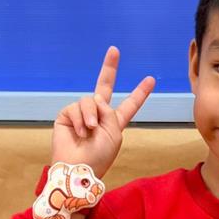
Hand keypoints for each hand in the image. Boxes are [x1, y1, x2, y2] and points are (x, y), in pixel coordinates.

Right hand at [51, 47, 154, 178]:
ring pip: (90, 99)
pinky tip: (80, 133)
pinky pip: (77, 107)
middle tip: (114, 50)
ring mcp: (82, 114)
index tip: (151, 79)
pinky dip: (80, 119)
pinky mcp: (67, 115)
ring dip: (91, 115)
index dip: (139, 93)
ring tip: (90, 131)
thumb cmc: (99, 156)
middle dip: (109, 68)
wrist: (79, 169)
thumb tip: (94, 101)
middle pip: (104, 86)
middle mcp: (98, 115)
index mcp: (114, 122)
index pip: (129, 104)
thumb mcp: (113, 133)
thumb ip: (109, 112)